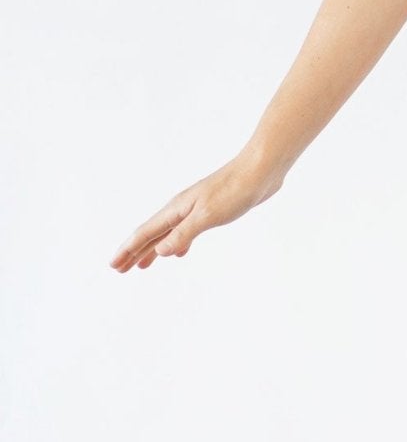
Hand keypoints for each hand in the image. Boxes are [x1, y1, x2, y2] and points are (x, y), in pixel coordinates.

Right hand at [109, 149, 286, 272]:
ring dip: (153, 250)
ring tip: (142, 266)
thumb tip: (161, 252)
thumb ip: (184, 233)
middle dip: (134, 252)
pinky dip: (177, 244)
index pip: (145, 233)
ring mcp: (194, 210)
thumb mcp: (207, 215)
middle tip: (119, 270)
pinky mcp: (210, 212)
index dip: (128, 250)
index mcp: (176, 209)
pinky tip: (179, 253)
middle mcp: (180, 209)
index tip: (113, 265)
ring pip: (167, 234)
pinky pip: (185, 232)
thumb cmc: (234, 190)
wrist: (260, 171)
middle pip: (151, 234)